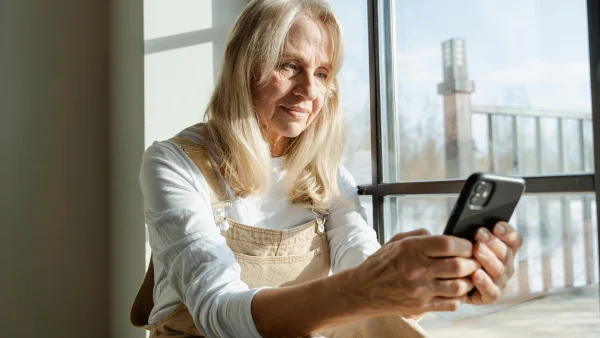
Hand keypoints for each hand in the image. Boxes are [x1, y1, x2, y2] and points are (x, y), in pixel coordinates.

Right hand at [343, 228, 479, 317]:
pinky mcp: (421, 306)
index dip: (464, 244)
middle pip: (457, 265)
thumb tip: (444, 236)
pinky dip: (459, 297)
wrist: (363, 290)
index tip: (468, 246)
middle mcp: (416, 269)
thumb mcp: (396, 241)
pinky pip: (451, 303)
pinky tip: (456, 291)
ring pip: (458, 286)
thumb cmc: (381, 264)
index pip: (448, 244)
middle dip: (471, 263)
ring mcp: (420, 290)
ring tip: (467, 276)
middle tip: (473, 261)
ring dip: (468, 281)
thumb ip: (421, 236)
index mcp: (410, 249)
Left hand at [467, 222, 523, 304]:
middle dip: (492, 242)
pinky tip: (475, 274)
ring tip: (477, 249)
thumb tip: (471, 221)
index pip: (514, 240)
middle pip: (506, 253)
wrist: (448, 280)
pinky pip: (491, 291)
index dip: (507, 232)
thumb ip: (472, 233)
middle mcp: (506, 265)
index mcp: (506, 249)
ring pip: (499, 271)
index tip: (496, 224)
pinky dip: (484, 283)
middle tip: (479, 232)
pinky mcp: (491, 296)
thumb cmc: (459, 254)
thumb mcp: (465, 240)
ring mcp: (500, 281)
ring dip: (488, 259)